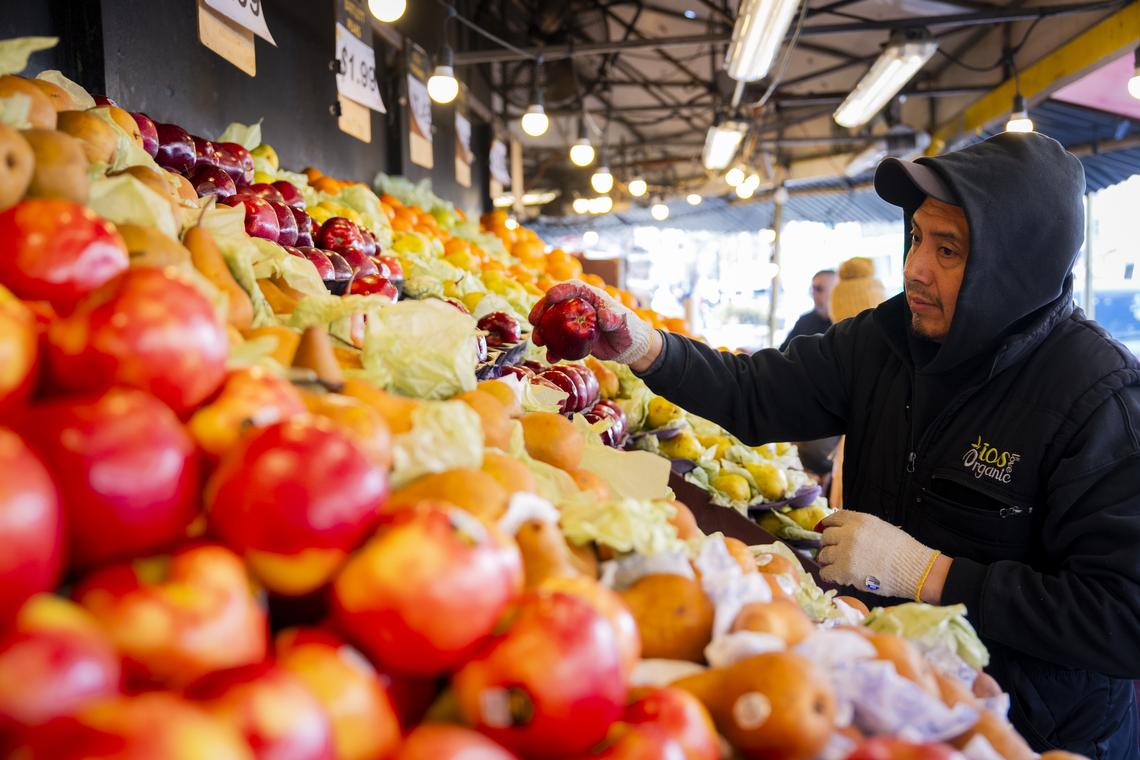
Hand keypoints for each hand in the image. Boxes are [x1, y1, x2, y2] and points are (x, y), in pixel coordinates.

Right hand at [528, 280, 652, 364]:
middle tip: (534, 321)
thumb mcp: (624, 324)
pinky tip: (551, 357)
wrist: (629, 347)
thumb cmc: (629, 329)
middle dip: (542, 311)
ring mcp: (574, 323)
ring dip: (543, 331)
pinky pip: (560, 342)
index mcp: (591, 297)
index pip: (574, 288)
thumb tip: (605, 318)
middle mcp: (579, 307)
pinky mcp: (574, 339)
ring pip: (553, 324)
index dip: (560, 290)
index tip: (549, 296)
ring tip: (538, 341)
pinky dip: (553, 349)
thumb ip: (614, 319)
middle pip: (556, 304)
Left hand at [817, 510, 941, 600]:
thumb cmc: (902, 550)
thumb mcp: (880, 527)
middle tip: (833, 553)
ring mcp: (845, 552)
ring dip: (828, 561)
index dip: (828, 525)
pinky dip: (828, 575)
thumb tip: (841, 530)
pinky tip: (835, 576)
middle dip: (828, 545)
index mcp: (859, 520)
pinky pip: (826, 572)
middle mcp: (849, 533)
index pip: (833, 517)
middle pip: (826, 536)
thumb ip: (859, 527)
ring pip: (823, 555)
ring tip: (836, 566)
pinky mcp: (845, 571)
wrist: (915, 569)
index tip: (826, 530)